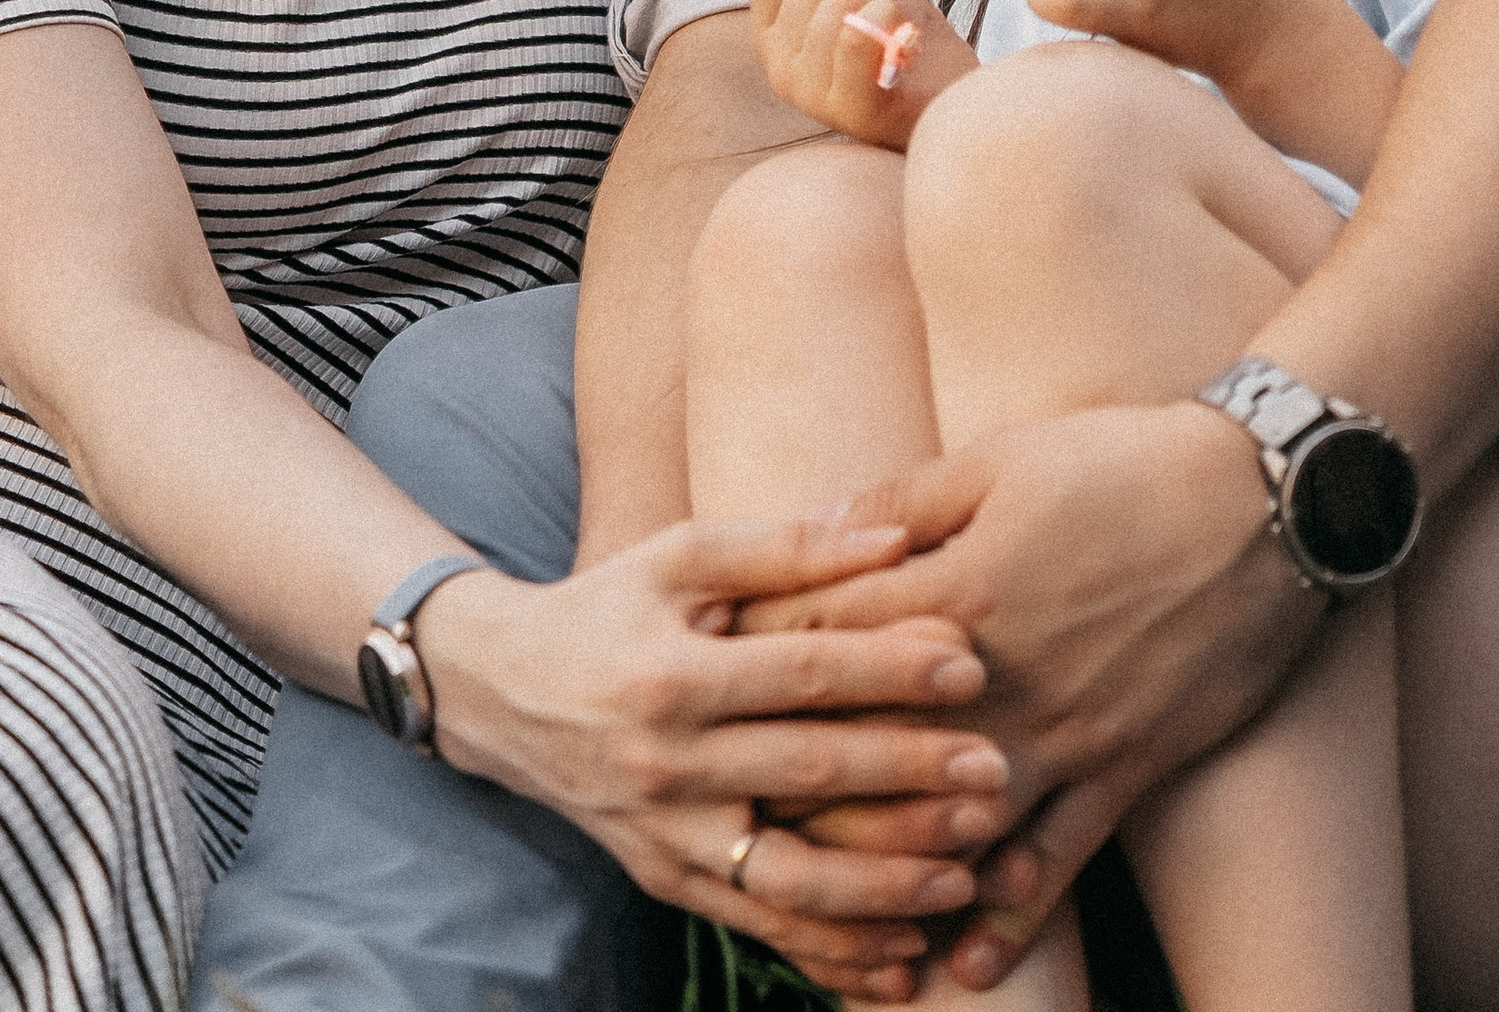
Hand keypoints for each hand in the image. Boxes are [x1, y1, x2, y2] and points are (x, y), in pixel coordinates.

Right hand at [415, 512, 1012, 996]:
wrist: (502, 695)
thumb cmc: (609, 607)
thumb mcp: (680, 556)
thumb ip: (785, 546)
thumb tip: (892, 536)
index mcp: (675, 675)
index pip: (802, 674)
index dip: (890, 669)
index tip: (971, 666)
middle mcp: (668, 764)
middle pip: (806, 779)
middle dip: (909, 780)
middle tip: (996, 778)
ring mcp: (665, 836)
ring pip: (785, 881)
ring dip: (880, 888)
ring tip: (962, 880)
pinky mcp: (665, 883)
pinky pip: (756, 928)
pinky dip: (827, 952)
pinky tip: (897, 963)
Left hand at [739, 401, 1317, 988]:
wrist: (1266, 502)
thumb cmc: (1124, 462)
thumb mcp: (1001, 458)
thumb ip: (903, 503)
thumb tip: (818, 527)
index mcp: (961, 586)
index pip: (834, 636)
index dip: (766, 657)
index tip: (714, 679)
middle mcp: (1004, 677)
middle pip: (880, 751)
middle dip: (807, 786)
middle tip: (738, 816)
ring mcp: (1067, 734)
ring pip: (957, 825)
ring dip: (892, 874)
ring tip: (830, 915)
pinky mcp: (1126, 769)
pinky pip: (1059, 861)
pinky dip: (1009, 918)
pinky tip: (963, 963)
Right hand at [751, 0, 977, 150]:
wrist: (955, 97)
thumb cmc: (899, 39)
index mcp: (771, 35)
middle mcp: (780, 69)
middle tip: (886, 14)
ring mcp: (813, 96)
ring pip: (840, 1)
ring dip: (885, 4)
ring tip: (896, 36)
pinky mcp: (854, 114)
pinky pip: (855, 39)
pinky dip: (891, 26)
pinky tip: (905, 44)